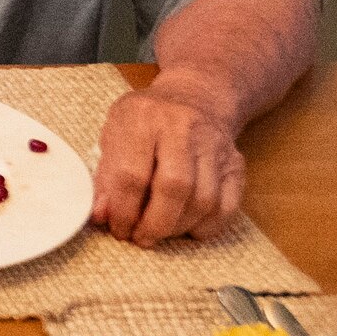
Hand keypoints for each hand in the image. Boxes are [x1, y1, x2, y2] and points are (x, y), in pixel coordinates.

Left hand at [95, 77, 249, 242]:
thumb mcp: (115, 133)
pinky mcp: (235, 164)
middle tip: (140, 238)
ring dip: (177, 227)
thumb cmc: (148, 120)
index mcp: (144, 118)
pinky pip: (227, 207)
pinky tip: (186, 227)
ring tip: (159, 231)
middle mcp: (183, 128)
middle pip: (174, 187)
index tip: (119, 228)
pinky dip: (205, 227)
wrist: (196, 97)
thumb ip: (106, 175)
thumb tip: (101, 216)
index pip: (132, 174)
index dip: (123, 211)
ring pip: (203, 201)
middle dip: (154, 224)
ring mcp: (214, 146)